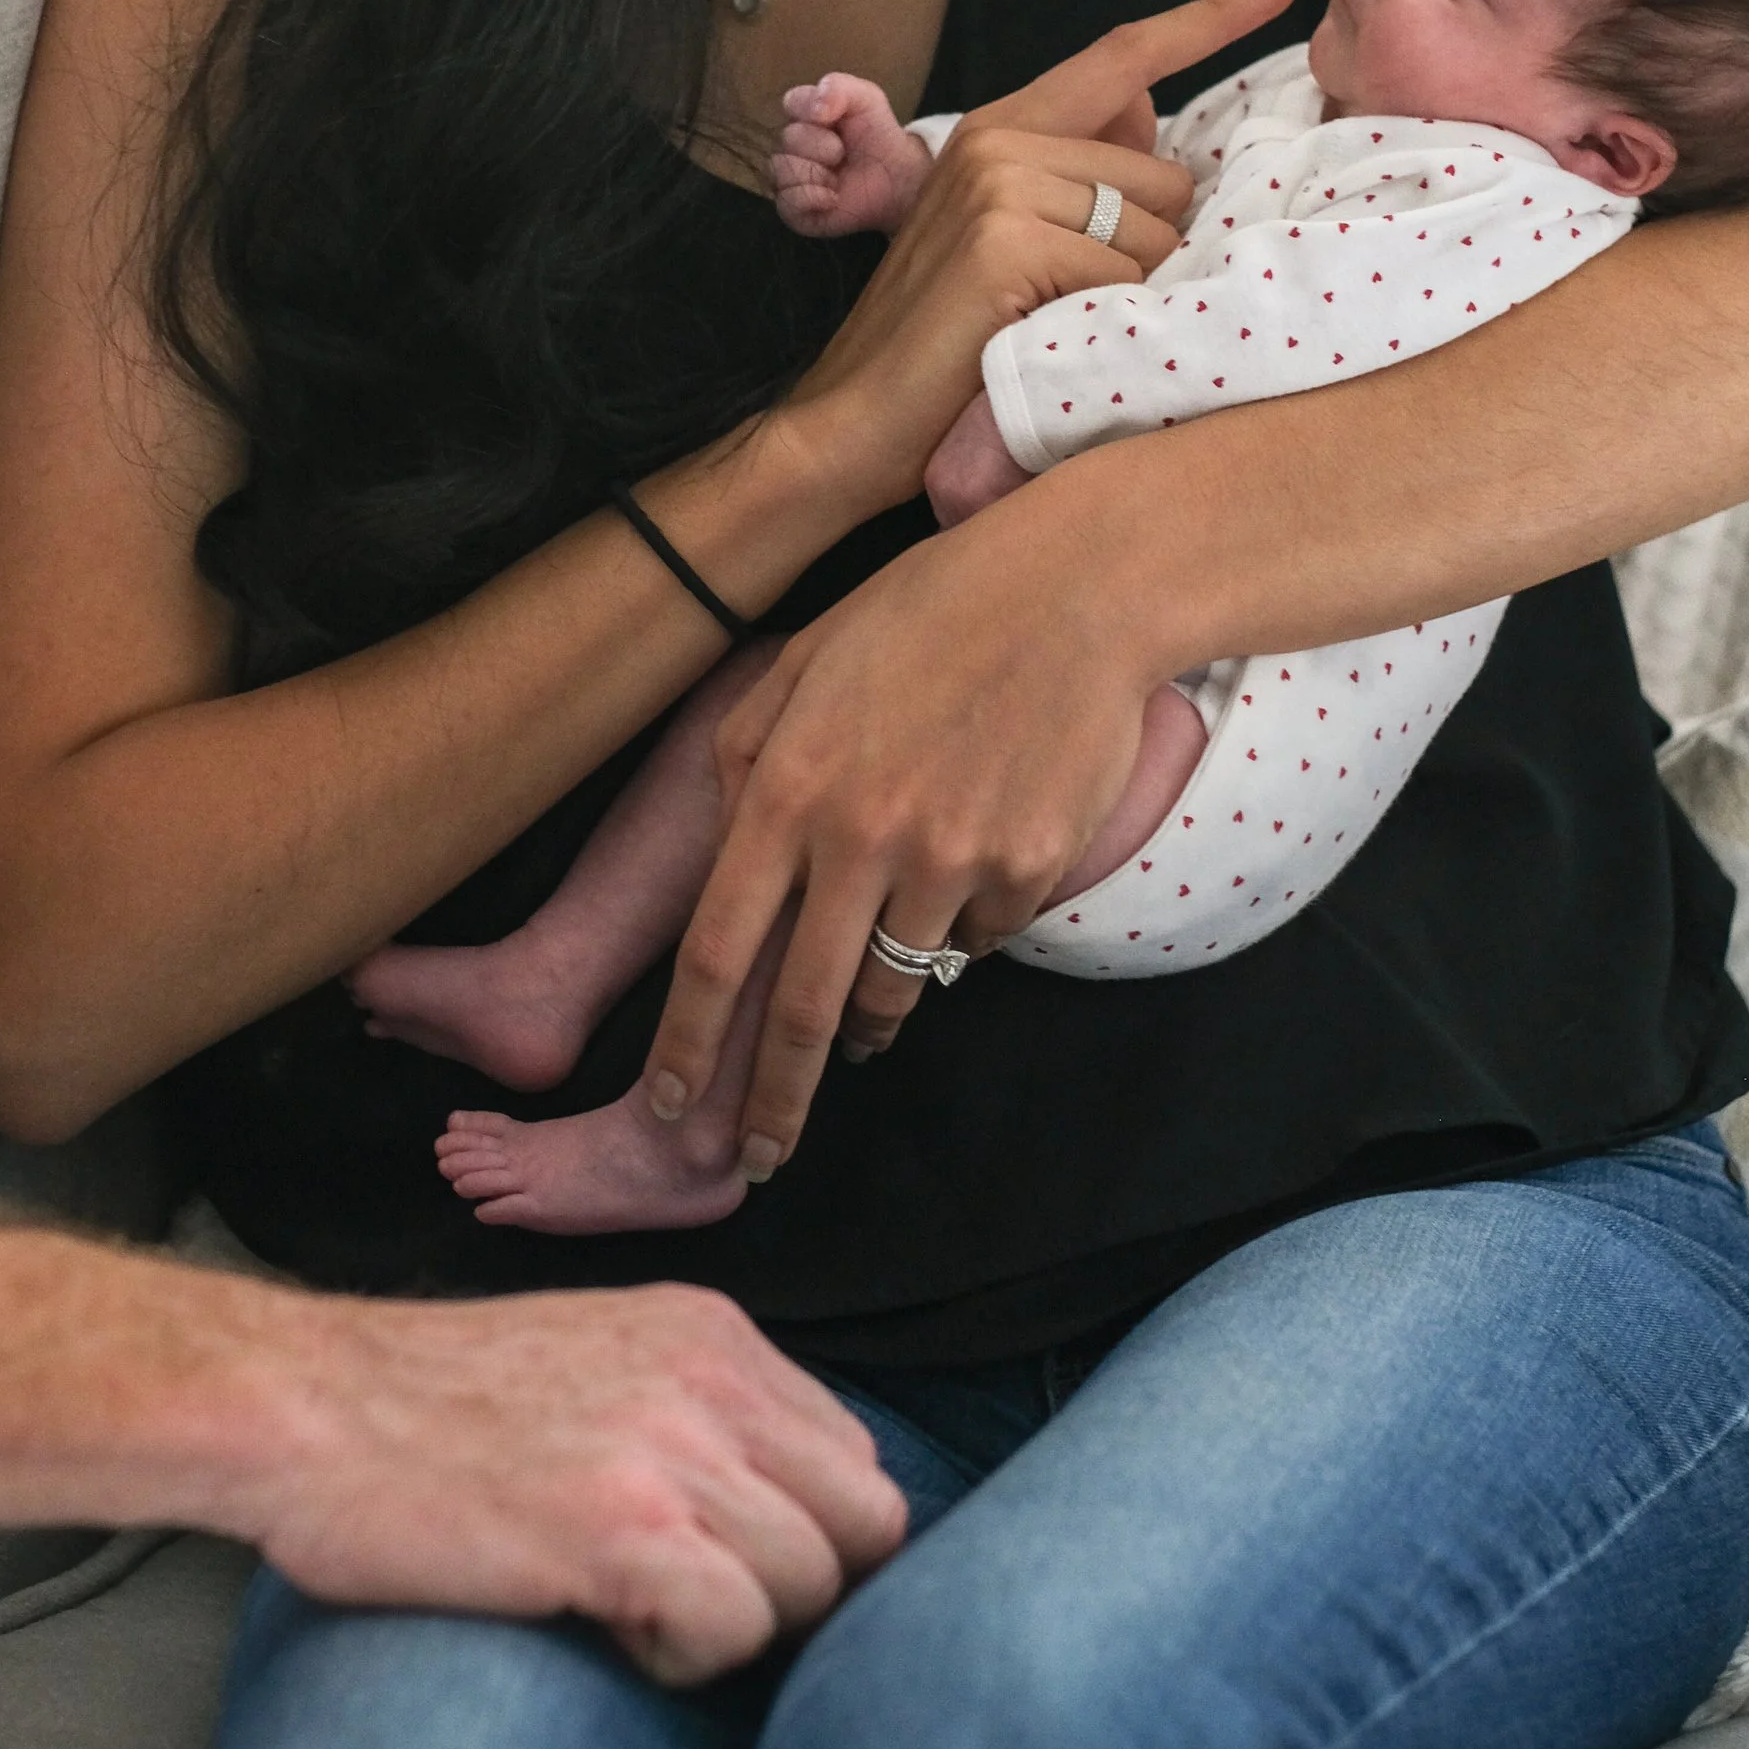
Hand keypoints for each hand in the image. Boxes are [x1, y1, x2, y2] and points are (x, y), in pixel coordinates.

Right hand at [246, 1280, 906, 1683]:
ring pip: (808, 1587)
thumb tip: (790, 1514)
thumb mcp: (597, 1362)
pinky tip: (605, 1628)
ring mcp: (671, 1449)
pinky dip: (682, 1658)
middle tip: (694, 1606)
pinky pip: (736, 1631)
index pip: (855, 1461)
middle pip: (863, 1527)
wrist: (300, 1407)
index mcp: (712, 1334)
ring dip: (731, 1627)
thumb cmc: (426, 1410)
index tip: (733, 1571)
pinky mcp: (622, 1529)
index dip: (810, 1539)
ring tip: (628, 1608)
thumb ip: (698, 1415)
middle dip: (797, 1591)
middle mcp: (711, 1378)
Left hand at [644, 494, 1155, 1172]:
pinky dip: (957, 936)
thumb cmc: (926, 611)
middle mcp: (861, 835)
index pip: (716, 947)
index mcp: (786, 784)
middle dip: (769, 1102)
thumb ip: (743, 756)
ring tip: (855, 1028)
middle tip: (753, 1160)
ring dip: (865, 1020)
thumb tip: (720, 855)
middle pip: (799, 1008)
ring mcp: (951, 859)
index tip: (671, 1105)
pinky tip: (964, 876)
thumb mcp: (803, 660)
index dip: (688, 1040)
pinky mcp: (1026, 870)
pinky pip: (976, 942)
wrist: (1077, 588)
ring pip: (893, 988)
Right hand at [773, 74, 932, 236]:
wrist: (897, 179)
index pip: (790, 103)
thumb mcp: (867, 98)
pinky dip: (813, 198)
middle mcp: (791, 146)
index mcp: (804, 116)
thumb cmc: (877, 136)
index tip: (832, 118)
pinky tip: (834, 198)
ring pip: (782, 169)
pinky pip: (787, 201)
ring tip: (839, 178)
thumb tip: (816, 110)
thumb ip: (838, 87)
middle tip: (844, 153)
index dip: (810, 109)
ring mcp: (789, 178)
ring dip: (818, 173)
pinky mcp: (794, 209)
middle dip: (823, 146)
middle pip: (788, 138)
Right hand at [777, 0, 1303, 521]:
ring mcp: (999, 183)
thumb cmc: (941, 343)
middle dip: (1151, 247)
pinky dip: (1102, 320)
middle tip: (1074, 301)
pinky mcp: (1006, 239)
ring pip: (1153, 230)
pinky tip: (1042, 336)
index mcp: (999, 128)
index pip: (1125, 56)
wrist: (851, 421)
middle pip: (1165, 175)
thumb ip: (1076, 174)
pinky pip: (1121, 275)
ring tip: (1052, 321)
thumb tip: (1152, 120)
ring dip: (1128, 290)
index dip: (1211, 16)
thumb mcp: (1006, 236)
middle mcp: (998, 138)